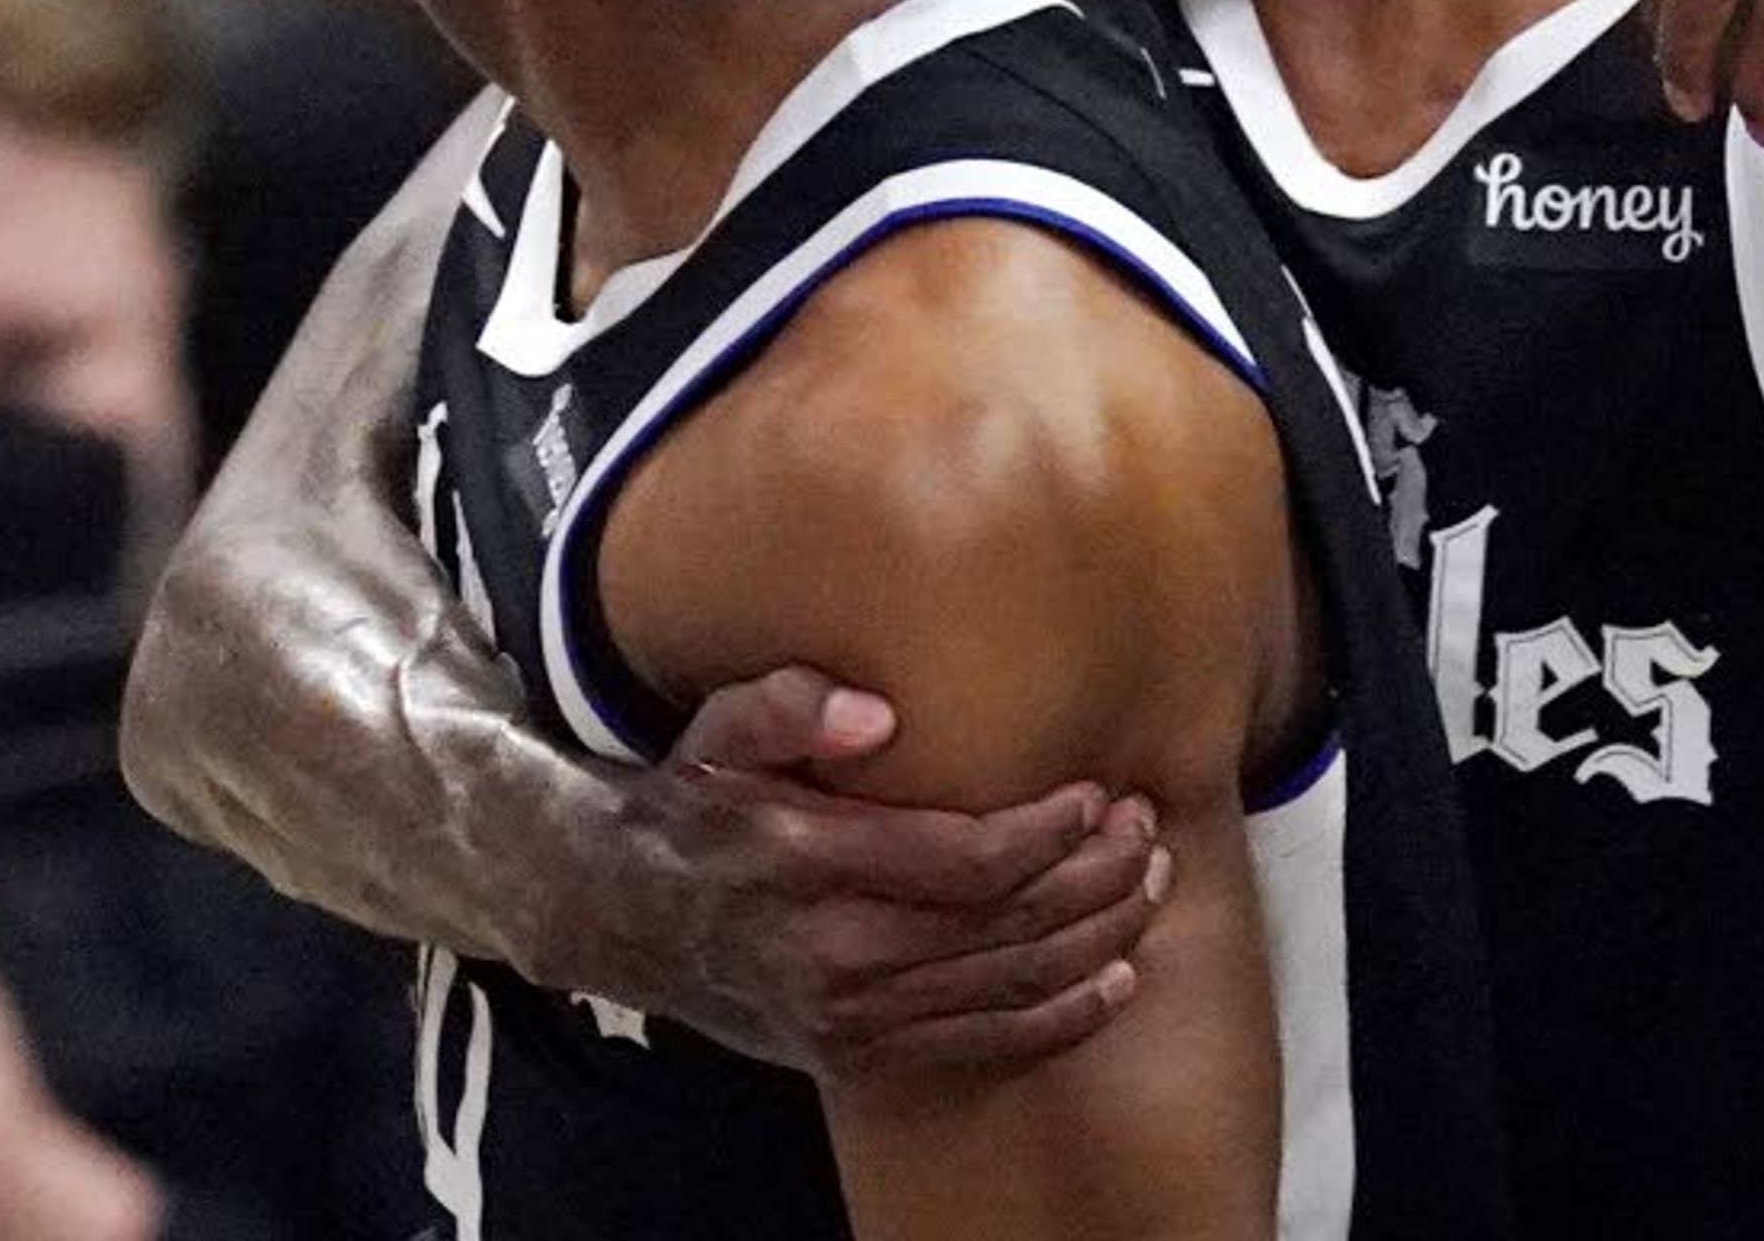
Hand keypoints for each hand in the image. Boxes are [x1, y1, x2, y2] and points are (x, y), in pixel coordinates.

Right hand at [551, 665, 1168, 1077]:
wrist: (616, 912)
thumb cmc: (687, 807)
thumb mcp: (717, 732)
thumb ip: (790, 706)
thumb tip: (880, 714)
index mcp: (806, 865)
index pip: (966, 860)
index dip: (1048, 832)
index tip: (1097, 794)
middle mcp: (831, 955)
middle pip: (1006, 927)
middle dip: (1095, 880)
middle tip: (1144, 831)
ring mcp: (846, 1018)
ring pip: (1008, 988)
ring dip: (1097, 939)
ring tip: (1147, 886)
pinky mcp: (854, 1057)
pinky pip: (981, 1046)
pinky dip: (1059, 1019)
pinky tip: (1113, 980)